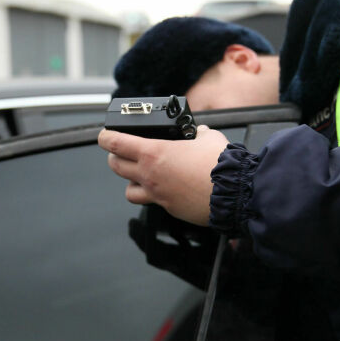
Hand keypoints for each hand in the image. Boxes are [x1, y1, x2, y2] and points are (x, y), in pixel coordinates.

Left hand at [98, 125, 229, 225]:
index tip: (105, 135)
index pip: (116, 143)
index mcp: (154, 153)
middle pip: (116, 166)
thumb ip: (198, 133)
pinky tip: (167, 187)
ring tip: (140, 175)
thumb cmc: (220, 165)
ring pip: (128, 190)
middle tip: (122, 152)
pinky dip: (154, 194)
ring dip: (130, 181)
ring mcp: (158, 194)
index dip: (106, 137)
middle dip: (115, 157)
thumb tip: (199, 132)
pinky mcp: (169, 208)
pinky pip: (153, 201)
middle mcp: (150, 175)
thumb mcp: (208, 137)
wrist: (234, 193)